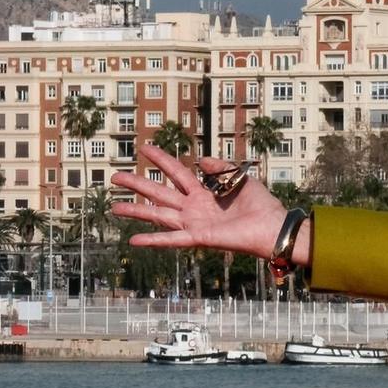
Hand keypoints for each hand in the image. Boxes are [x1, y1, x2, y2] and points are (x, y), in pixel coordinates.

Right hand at [111, 144, 294, 261]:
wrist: (273, 226)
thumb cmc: (262, 205)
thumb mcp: (240, 178)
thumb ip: (220, 168)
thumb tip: (200, 159)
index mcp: (204, 192)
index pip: (176, 172)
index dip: (161, 159)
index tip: (144, 147)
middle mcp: (194, 207)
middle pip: (160, 192)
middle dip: (138, 184)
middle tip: (115, 176)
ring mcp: (194, 223)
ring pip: (159, 215)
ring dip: (136, 212)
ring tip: (114, 207)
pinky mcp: (199, 237)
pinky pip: (172, 239)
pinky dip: (153, 240)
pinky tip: (133, 240)